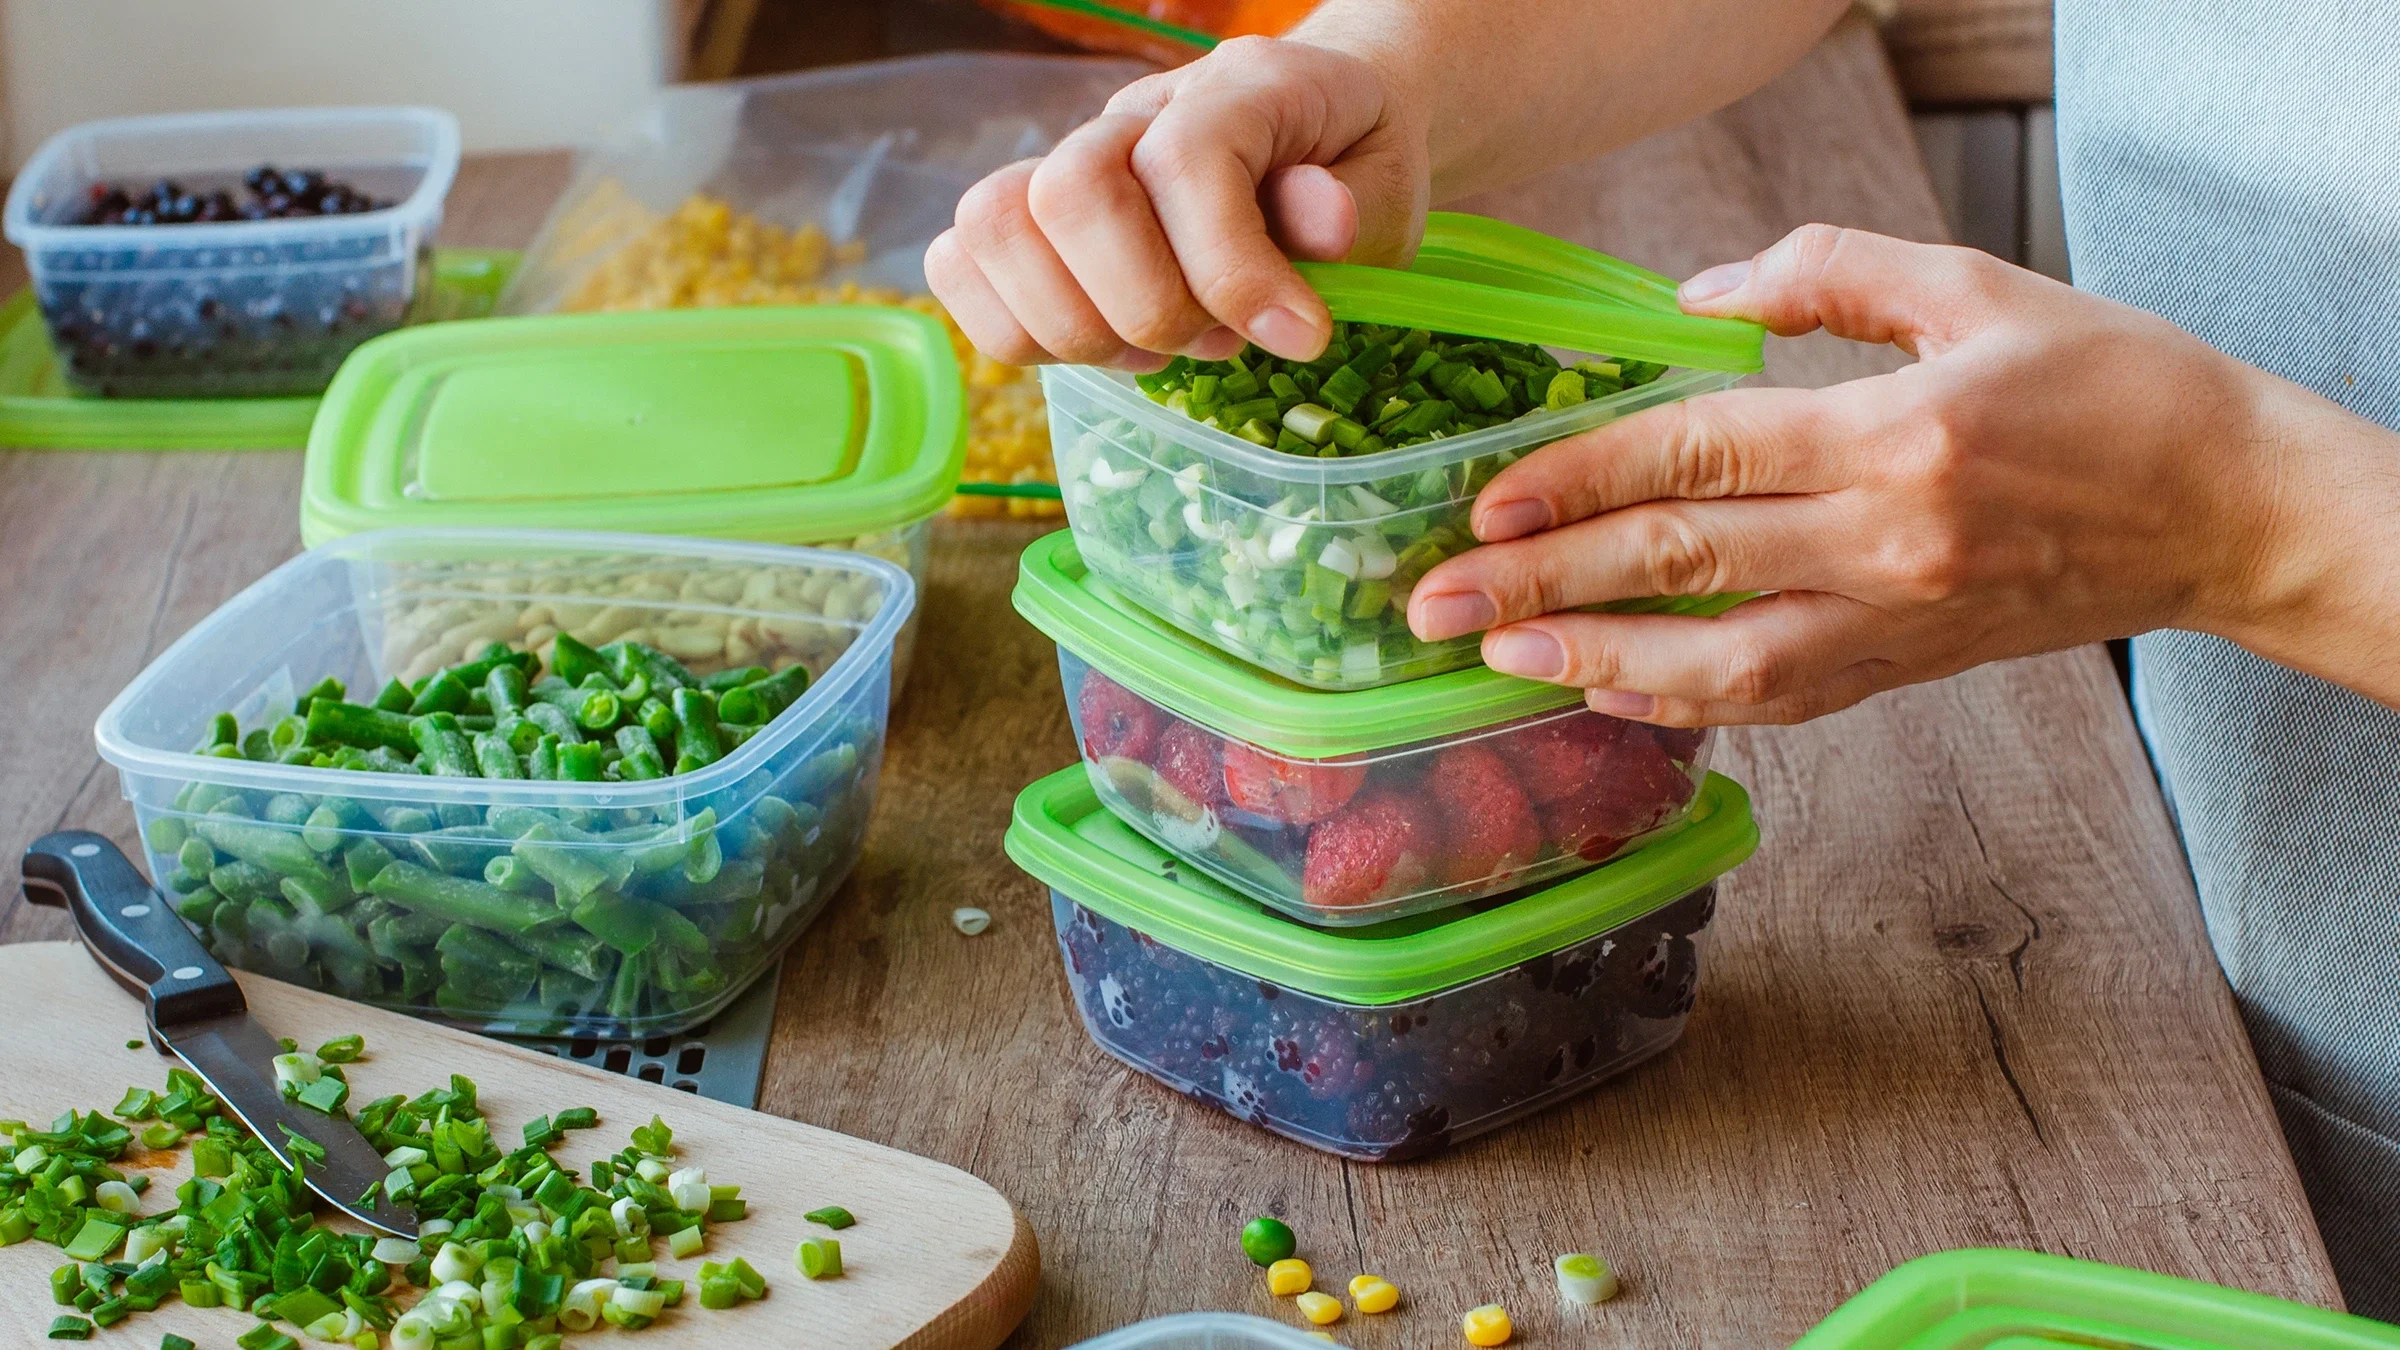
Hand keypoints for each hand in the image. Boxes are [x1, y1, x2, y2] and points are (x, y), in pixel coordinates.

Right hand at [924, 36, 1428, 370]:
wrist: (1317, 128)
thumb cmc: (1350, 168)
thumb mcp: (1388, 188)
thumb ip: (1355, 209)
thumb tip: (1322, 224)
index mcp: (1235, 88)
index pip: (1184, 164)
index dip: (1231, 270)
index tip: (1299, 337)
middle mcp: (1133, 114)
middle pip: (1068, 193)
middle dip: (1144, 304)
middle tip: (1215, 341)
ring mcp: (1068, 159)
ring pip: (994, 228)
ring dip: (1078, 327)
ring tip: (1159, 348)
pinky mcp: (1029, 216)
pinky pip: (959, 265)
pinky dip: (1016, 329)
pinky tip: (1103, 345)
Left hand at [1404, 224, 2308, 725]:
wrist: (2229, 507)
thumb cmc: (2113, 382)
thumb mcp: (1975, 286)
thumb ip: (1826, 275)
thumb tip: (1689, 300)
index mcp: (1895, 435)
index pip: (1698, 456)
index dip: (1579, 478)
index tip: (1486, 501)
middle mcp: (1886, 543)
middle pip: (1680, 563)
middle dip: (1543, 582)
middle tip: (1434, 600)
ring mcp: (1896, 622)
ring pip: (1717, 661)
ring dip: (1592, 661)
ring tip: (1495, 658)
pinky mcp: (1907, 669)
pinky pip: (1774, 699)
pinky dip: (1681, 702)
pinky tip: (1605, 690)